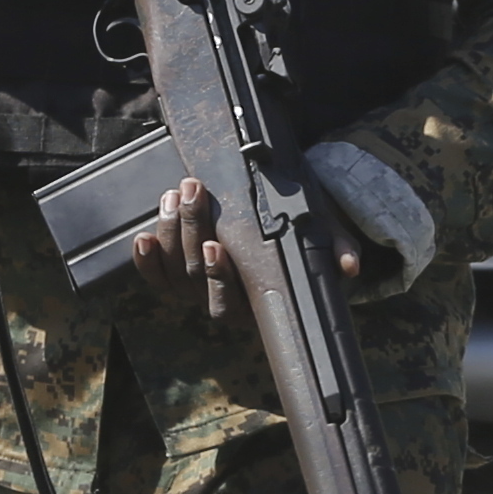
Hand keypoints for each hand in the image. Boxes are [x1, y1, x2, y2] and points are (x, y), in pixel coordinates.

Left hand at [126, 169, 381, 318]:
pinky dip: (145, 260)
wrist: (283, 219)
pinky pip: (156, 276)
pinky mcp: (178, 275)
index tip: (215, 244)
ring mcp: (196, 290)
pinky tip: (141, 237)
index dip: (219, 276)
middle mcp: (222, 303)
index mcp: (255, 304)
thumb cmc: (303, 231)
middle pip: (195, 277)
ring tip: (176, 194)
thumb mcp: (323, 233)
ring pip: (173, 272)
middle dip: (190, 230)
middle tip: (193, 189)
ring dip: (169, 232)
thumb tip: (350, 265)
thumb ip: (336, 248)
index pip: (230, 301)